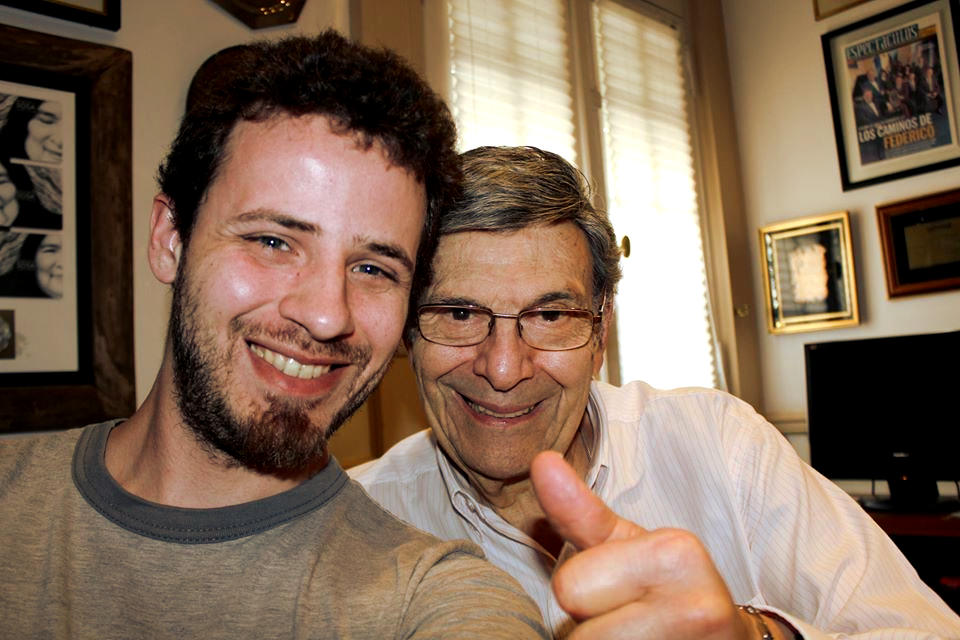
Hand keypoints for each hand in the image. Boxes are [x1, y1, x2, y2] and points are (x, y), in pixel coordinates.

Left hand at [530, 451, 754, 639]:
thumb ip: (580, 513)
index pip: (571, 586)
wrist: (729, 639)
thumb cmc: (667, 590)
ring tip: (642, 636)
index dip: (585, 593)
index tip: (621, 592)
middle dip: (594, 628)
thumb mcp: (628, 547)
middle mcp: (695, 606)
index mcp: (674, 552)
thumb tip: (542, 461)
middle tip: (632, 621)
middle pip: (582, 632)